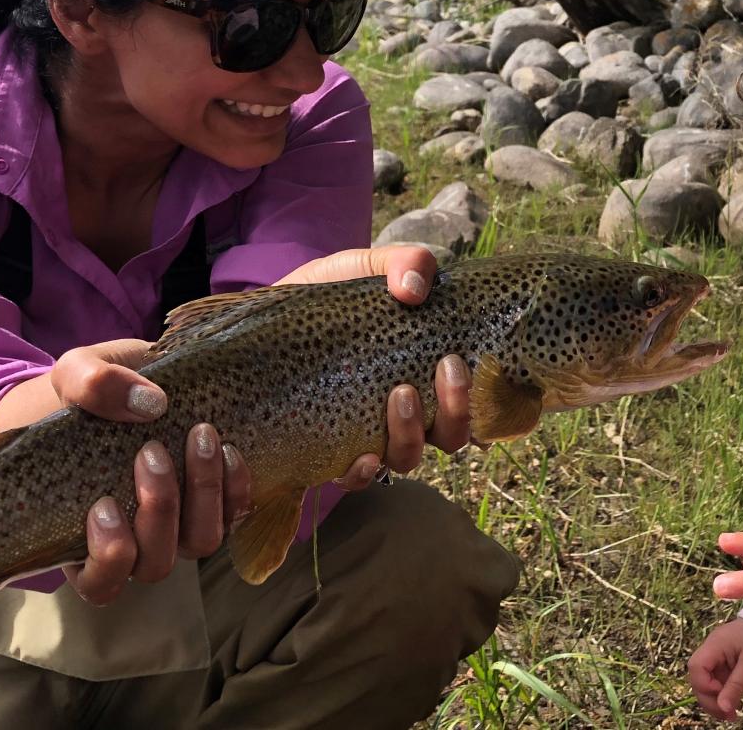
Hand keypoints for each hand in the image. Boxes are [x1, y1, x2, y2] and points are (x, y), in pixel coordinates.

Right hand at [0, 339, 256, 605]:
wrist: (127, 380)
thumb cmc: (86, 392)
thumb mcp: (74, 375)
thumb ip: (90, 384)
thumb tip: (148, 404)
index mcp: (83, 534)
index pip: (99, 582)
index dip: (107, 558)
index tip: (105, 504)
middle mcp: (136, 542)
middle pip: (156, 563)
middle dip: (159, 511)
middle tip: (152, 452)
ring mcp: (179, 526)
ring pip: (201, 543)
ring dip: (204, 495)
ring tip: (199, 437)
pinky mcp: (215, 502)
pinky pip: (236, 516)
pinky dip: (236, 488)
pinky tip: (227, 449)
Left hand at [276, 245, 472, 486]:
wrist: (265, 317)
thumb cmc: (325, 294)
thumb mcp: (362, 266)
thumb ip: (401, 263)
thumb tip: (416, 290)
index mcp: (424, 372)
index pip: (467, 401)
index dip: (477, 399)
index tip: (460, 361)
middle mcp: (404, 411)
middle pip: (450, 436)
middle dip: (456, 410)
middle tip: (446, 368)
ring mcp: (367, 432)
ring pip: (407, 458)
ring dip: (412, 434)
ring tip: (399, 393)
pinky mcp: (327, 450)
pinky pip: (355, 479)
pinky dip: (363, 473)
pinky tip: (359, 456)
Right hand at [688, 618, 742, 719]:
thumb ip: (735, 686)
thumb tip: (723, 709)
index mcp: (715, 644)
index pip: (696, 667)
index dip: (705, 686)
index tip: (723, 695)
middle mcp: (710, 650)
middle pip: (698, 678)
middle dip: (710, 699)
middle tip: (728, 716)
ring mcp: (715, 657)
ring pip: (705, 683)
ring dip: (715, 700)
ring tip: (732, 716)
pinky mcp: (722, 664)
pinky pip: (716, 682)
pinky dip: (722, 695)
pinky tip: (733, 706)